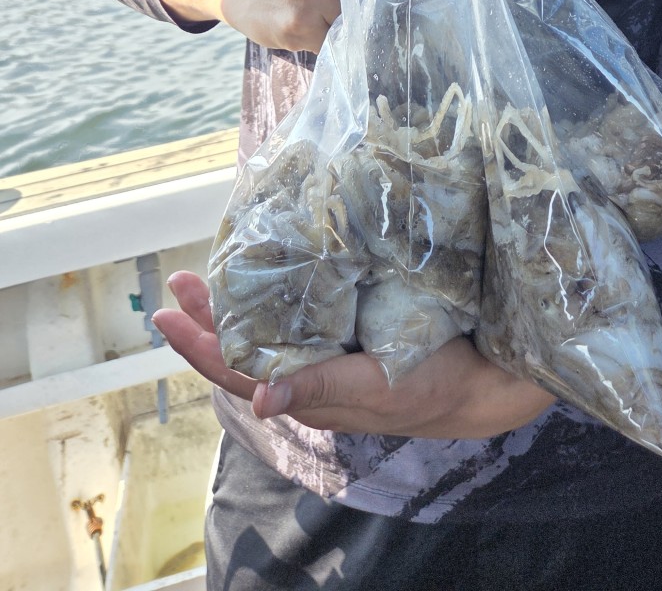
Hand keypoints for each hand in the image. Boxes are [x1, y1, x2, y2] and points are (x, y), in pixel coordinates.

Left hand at [153, 272, 555, 438]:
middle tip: (180, 278)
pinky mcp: (350, 338)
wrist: (480, 383)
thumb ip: (320, 388)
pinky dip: (274, 301)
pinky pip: (300, 322)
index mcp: (306, 393)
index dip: (198, 344)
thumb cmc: (429, 386)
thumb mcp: (374, 388)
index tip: (167, 313)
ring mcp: (328, 356)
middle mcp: (309, 375)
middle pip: (243, 349)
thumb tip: (256, 401)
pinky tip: (272, 279)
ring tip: (208, 276)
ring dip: (235, 307)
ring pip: (267, 334)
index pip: (236, 370)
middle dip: (207, 315)